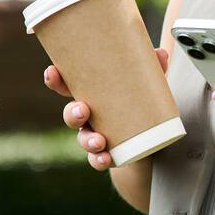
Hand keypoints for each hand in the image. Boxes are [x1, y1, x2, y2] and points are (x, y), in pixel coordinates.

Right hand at [44, 49, 168, 171]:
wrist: (153, 141)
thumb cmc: (141, 104)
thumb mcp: (147, 85)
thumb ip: (153, 70)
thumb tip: (161, 53)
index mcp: (91, 95)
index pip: (67, 87)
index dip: (56, 80)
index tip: (52, 71)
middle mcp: (89, 117)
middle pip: (71, 115)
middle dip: (72, 113)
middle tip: (83, 110)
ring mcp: (95, 136)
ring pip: (83, 139)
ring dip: (87, 141)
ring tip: (98, 141)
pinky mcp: (107, 154)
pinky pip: (97, 159)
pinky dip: (99, 160)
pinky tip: (105, 159)